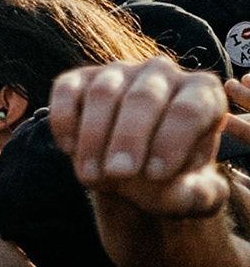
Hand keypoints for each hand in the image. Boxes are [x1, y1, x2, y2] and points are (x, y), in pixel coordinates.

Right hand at [50, 59, 229, 216]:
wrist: (137, 170)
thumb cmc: (172, 177)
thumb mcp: (192, 194)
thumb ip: (193, 195)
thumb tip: (171, 185)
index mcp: (202, 93)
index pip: (188, 110)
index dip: (170, 141)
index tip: (155, 175)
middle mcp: (161, 73)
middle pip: (144, 97)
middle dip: (128, 138)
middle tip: (119, 174)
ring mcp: (118, 71)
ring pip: (103, 93)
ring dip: (93, 137)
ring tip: (91, 176)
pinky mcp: (80, 79)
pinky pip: (67, 91)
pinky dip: (65, 120)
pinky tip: (69, 149)